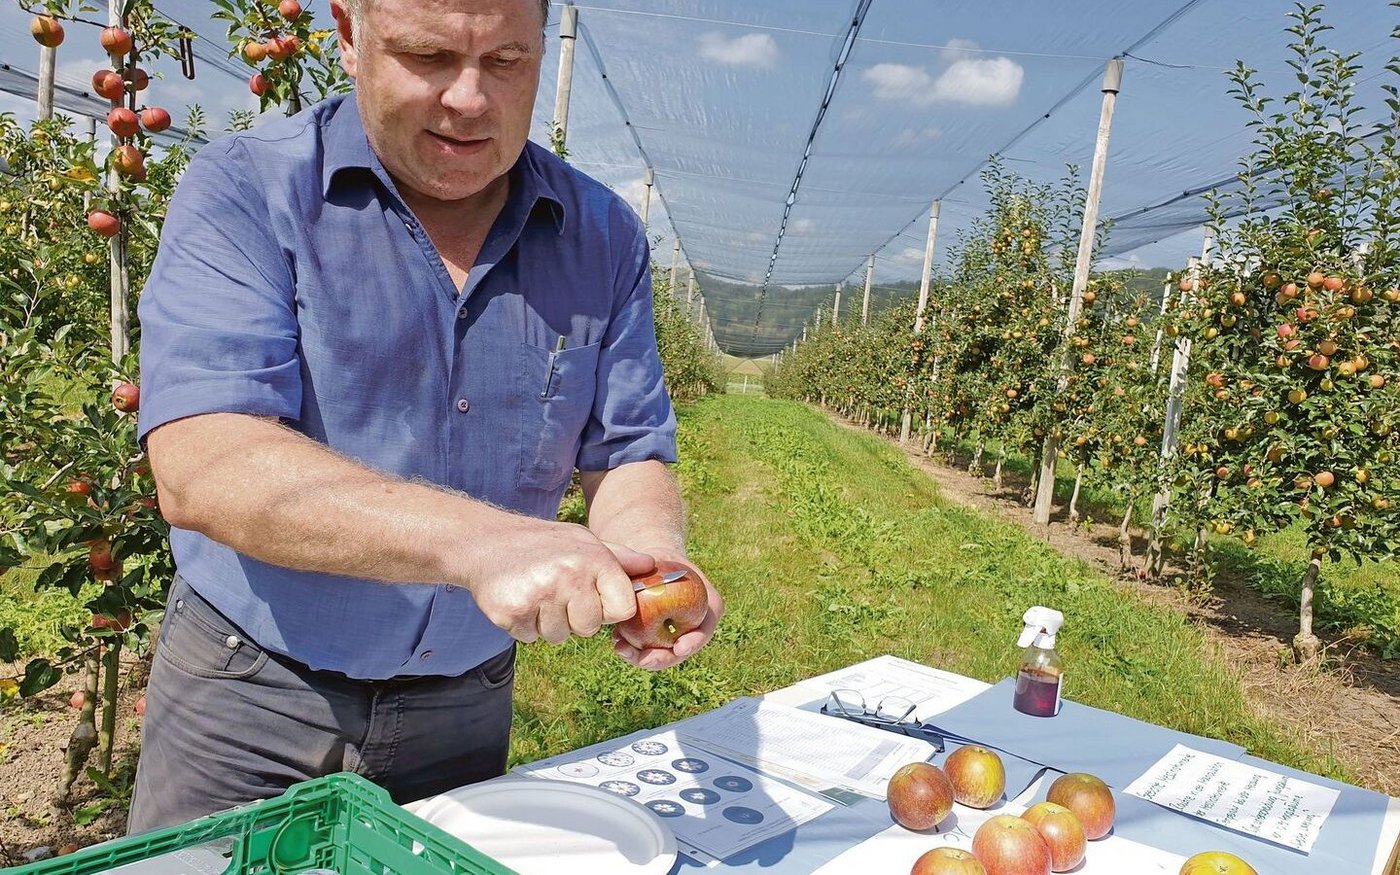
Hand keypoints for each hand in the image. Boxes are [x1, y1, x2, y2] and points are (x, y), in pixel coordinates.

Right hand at [463, 517, 652, 643]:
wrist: (485, 542)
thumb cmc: (543, 543)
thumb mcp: (584, 541)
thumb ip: (620, 558)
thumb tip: (653, 566)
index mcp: (594, 559)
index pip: (623, 609)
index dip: (608, 607)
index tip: (592, 596)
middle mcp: (569, 577)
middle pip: (590, 628)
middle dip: (576, 617)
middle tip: (557, 591)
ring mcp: (539, 596)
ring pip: (559, 636)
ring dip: (548, 622)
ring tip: (536, 592)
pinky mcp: (512, 613)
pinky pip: (531, 638)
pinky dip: (525, 625)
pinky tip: (519, 599)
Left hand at [612, 556, 723, 670]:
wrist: (651, 570)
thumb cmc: (661, 560)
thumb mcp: (663, 557)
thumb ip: (657, 567)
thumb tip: (647, 567)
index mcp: (708, 607)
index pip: (705, 629)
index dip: (694, 641)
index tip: (679, 647)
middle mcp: (694, 627)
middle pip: (681, 651)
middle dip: (663, 659)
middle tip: (644, 659)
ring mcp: (675, 637)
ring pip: (661, 656)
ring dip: (641, 658)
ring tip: (621, 648)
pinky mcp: (656, 642)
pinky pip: (645, 652)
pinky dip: (632, 651)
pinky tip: (617, 643)